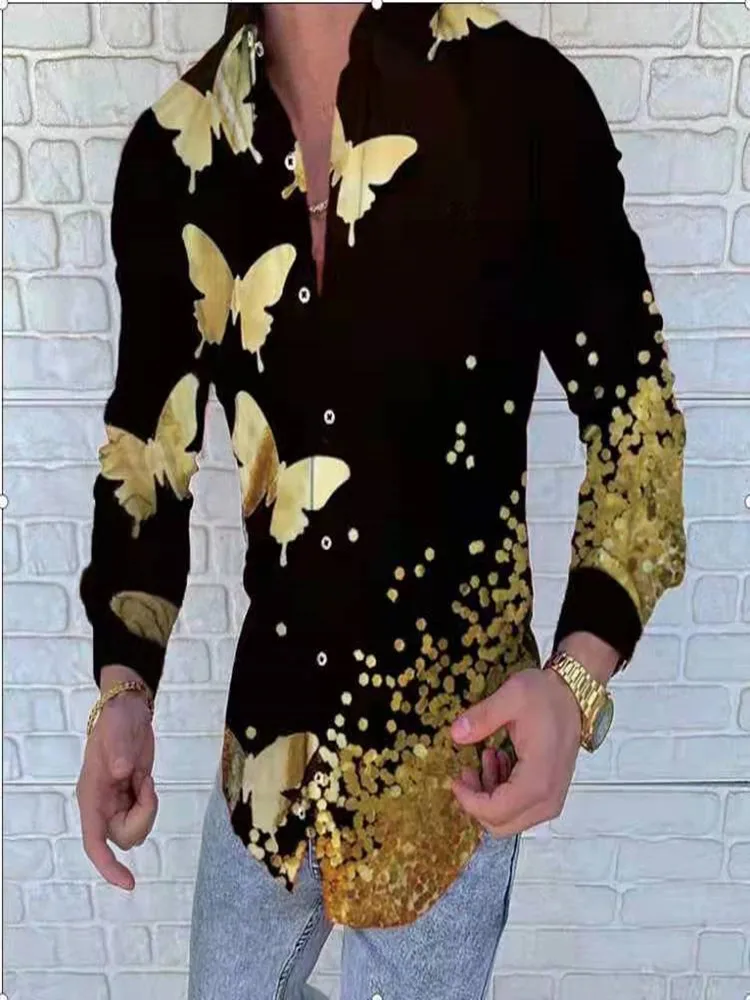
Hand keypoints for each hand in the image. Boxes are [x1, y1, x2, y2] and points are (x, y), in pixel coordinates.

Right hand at [76, 667, 157, 889]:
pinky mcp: (130, 799)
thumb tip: (121, 771)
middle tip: (146, 783)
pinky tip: (145, 780)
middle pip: (124, 837)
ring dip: (148, 809)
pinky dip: (151, 802)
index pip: (95, 841)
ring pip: (136, 830)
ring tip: (144, 778)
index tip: (129, 884)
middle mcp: (101, 806)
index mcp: (91, 797)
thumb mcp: (118, 730)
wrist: (128, 711)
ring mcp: (115, 804)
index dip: (108, 866)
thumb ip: (118, 750)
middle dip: (143, 816)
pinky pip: (144, 815)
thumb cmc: (117, 720)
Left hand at [450, 666, 581, 836]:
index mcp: (538, 779)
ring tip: (486, 758)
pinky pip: (520, 809)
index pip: (496, 812)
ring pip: (510, 820)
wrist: (573, 695)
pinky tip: (500, 762)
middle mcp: (548, 797)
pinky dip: (503, 793)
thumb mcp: (511, 697)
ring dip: (489, 795)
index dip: (469, 801)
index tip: (456, 779)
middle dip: (477, 802)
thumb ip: (482, 717)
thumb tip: (456, 734)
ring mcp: (551, 799)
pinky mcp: (550, 794)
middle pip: (501, 825)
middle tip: (468, 771)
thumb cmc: (546, 696)